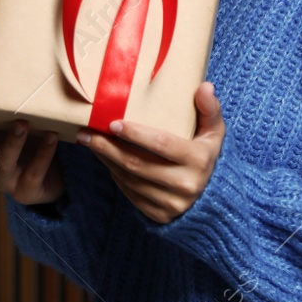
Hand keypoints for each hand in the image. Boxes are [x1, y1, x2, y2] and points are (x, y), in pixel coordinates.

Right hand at [0, 80, 66, 206]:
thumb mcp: (20, 124)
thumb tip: (16, 66)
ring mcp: (6, 179)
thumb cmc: (34, 144)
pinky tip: (52, 136)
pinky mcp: (27, 191)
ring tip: (22, 123)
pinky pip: (34, 172)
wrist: (57, 180)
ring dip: (11, 142)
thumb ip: (12, 107)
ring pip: (2, 162)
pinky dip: (44, 153)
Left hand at [75, 82, 224, 224]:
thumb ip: (210, 109)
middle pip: (137, 164)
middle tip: (87, 133)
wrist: (212, 197)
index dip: (136, 134)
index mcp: (199, 160)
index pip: (162, 144)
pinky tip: (106, 160)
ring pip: (129, 179)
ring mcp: (171, 203)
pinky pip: (130, 193)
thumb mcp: (214, 132)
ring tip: (91, 143)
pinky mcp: (159, 215)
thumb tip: (204, 86)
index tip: (113, 124)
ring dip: (106, 160)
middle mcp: (186, 184)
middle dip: (108, 148)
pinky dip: (115, 175)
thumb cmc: (206, 155)